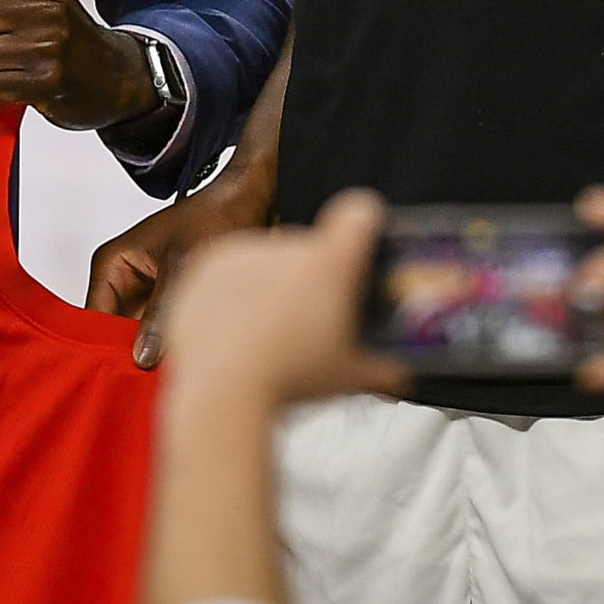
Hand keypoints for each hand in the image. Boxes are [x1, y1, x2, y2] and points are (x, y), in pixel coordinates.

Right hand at [89, 170, 274, 367]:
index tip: (117, 378)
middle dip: (130, 357)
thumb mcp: (183, 264)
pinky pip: (164, 336)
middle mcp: (126, 283)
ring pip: (140, 339)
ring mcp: (149, 296)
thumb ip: (160, 312)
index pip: (92, 317)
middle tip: (146, 386)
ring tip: (168, 377)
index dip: (101, 348)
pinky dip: (172, 350)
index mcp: (113, 265)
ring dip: (153, 356)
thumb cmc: (212, 217)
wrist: (250, 202)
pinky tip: (184, 367)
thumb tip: (141, 358)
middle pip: (114, 333)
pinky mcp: (172, 306)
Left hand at [157, 189, 405, 408]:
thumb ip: (381, 368)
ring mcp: (244, 252)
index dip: (364, 219)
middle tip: (310, 321)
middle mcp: (285, 248)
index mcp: (329, 265)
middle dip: (311, 279)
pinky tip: (239, 327)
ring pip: (267, 260)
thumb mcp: (351, 377)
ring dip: (271, 284)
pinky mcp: (208, 263)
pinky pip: (230, 270)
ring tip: (269, 332)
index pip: (359, 215)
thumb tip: (394, 373)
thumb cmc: (286, 380)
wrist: (220, 388)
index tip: (363, 229)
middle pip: (309, 249)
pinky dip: (234, 291)